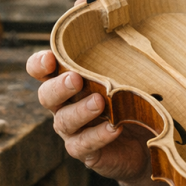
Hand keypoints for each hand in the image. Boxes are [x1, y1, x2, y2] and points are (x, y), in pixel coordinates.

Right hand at [26, 41, 151, 183]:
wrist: (147, 141)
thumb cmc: (132, 100)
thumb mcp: (126, 78)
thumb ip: (119, 61)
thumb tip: (130, 34)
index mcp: (68, 83)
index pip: (42, 72)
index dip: (39, 65)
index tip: (49, 59)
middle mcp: (64, 106)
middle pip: (47, 95)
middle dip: (59, 87)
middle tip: (75, 79)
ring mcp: (72, 131)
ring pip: (64, 121)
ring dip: (80, 110)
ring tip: (99, 102)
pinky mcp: (85, 152)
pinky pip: (84, 144)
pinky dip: (98, 135)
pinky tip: (114, 127)